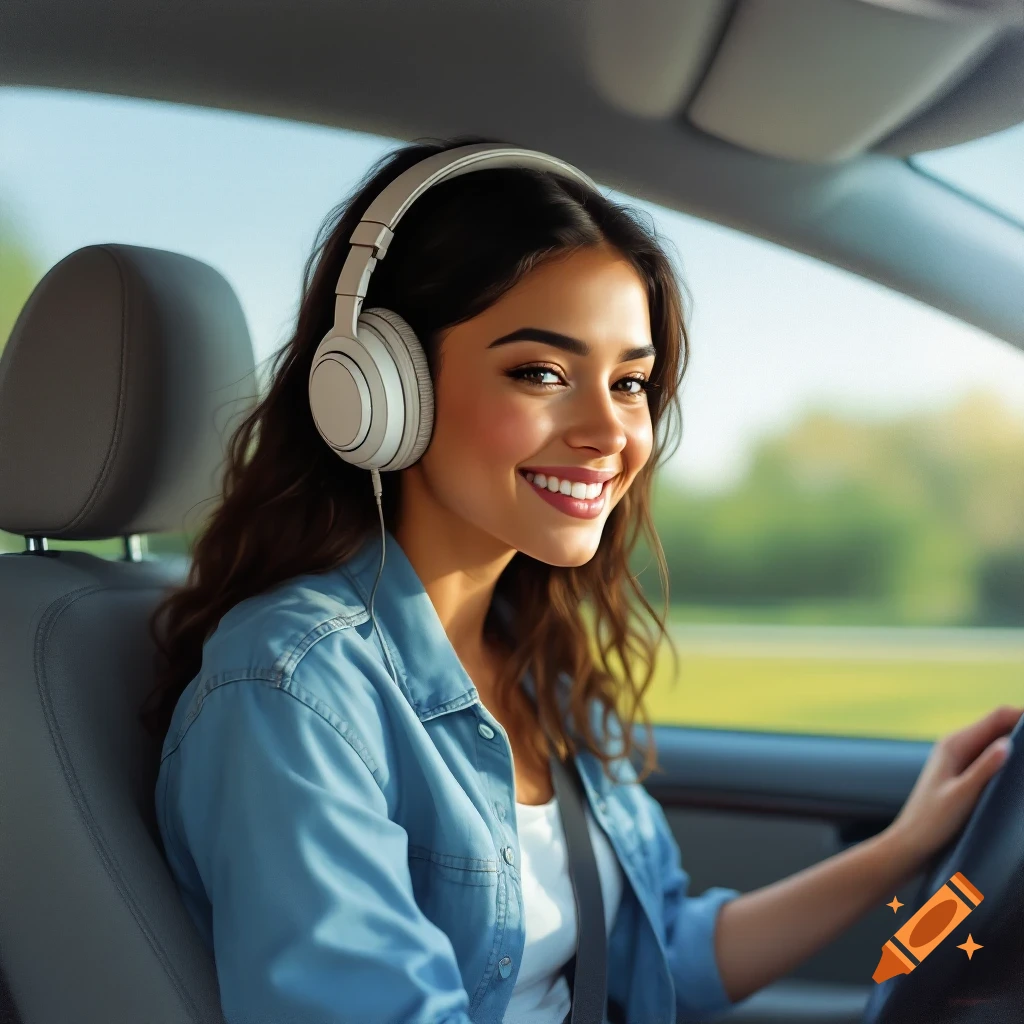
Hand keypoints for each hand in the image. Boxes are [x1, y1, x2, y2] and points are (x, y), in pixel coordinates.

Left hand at [885, 704, 1021, 870]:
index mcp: (955, 743)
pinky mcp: (965, 772)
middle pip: (1002, 726)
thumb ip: (983, 770)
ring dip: (1020, 748)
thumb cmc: (931, 822)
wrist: (911, 842)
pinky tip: (1022, 776)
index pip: (999, 716)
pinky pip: (994, 758)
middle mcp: (958, 744)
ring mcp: (961, 758)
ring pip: (1000, 742)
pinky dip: (1011, 761)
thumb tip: (1007, 743)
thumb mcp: (961, 796)